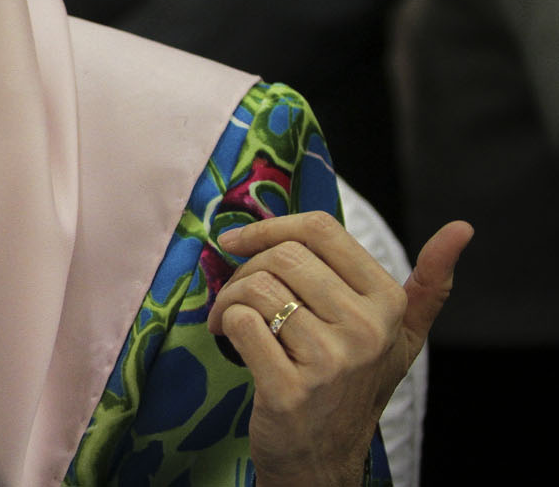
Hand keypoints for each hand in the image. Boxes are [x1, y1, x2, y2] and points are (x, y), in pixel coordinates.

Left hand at [206, 212, 471, 486]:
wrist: (326, 459)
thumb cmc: (357, 386)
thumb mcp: (402, 337)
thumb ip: (428, 285)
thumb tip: (461, 228)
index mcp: (389, 303)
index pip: (321, 229)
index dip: (270, 227)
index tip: (238, 241)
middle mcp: (367, 329)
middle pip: (284, 256)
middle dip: (245, 269)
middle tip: (239, 295)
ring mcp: (330, 360)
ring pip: (258, 288)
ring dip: (229, 298)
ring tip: (232, 318)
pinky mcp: (290, 389)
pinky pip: (242, 323)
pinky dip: (225, 323)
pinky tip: (229, 338)